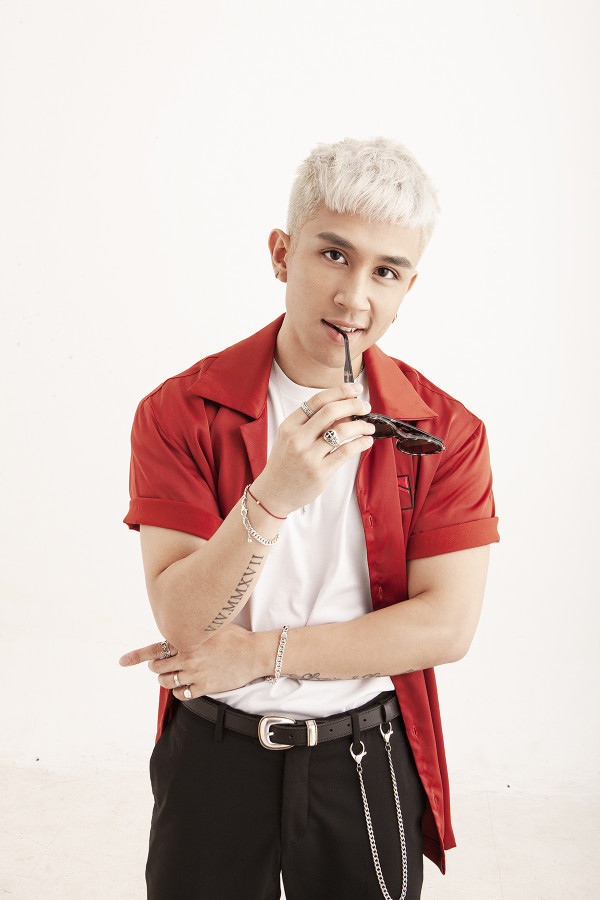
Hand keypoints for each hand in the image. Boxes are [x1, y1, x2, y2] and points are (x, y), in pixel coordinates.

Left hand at [119, 624, 267, 697]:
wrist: (255, 653)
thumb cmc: (236, 637)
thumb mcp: (212, 625)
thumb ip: (193, 626)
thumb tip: (179, 623)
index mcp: (187, 641)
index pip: (155, 649)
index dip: (136, 656)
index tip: (122, 661)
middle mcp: (188, 658)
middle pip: (157, 668)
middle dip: (156, 667)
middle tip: (161, 665)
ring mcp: (195, 674)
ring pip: (166, 682)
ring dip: (165, 679)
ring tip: (172, 674)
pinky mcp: (204, 688)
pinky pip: (181, 694)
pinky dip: (179, 691)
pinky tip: (185, 685)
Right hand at [252, 383, 374, 516]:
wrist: (273, 493)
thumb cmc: (285, 463)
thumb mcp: (290, 438)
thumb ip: (312, 424)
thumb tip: (344, 410)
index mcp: (290, 425)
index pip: (318, 400)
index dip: (340, 391)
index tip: (355, 389)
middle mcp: (298, 438)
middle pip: (331, 411)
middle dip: (353, 405)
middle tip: (365, 406)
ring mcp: (309, 456)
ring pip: (342, 431)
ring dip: (361, 425)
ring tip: (368, 426)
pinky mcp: (320, 472)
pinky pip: (346, 452)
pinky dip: (360, 443)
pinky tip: (366, 441)